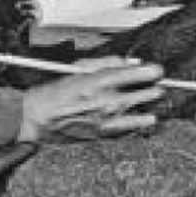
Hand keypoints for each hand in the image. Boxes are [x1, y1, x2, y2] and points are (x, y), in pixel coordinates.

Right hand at [16, 58, 163, 144]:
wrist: (40, 118)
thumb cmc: (58, 91)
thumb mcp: (81, 69)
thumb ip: (109, 63)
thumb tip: (133, 62)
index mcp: (102, 80)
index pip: (143, 73)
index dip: (154, 71)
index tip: (155, 71)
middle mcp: (109, 101)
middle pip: (153, 93)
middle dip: (155, 88)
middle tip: (153, 86)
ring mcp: (110, 120)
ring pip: (149, 115)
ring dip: (150, 107)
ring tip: (146, 102)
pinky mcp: (108, 134)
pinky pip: (135, 129)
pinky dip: (139, 122)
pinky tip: (136, 116)